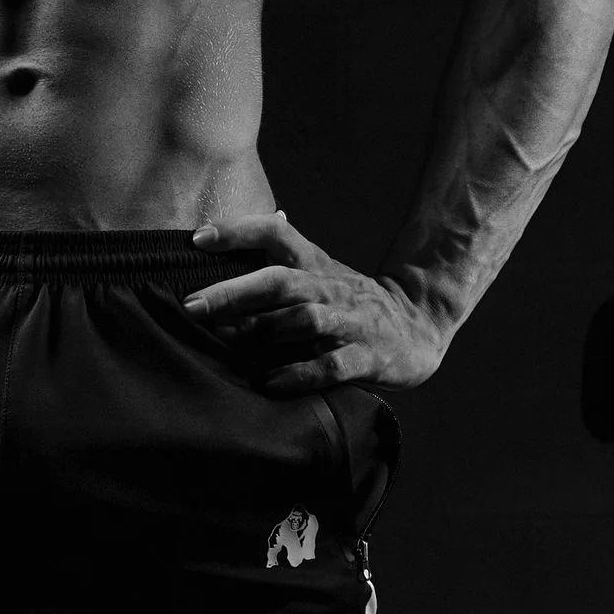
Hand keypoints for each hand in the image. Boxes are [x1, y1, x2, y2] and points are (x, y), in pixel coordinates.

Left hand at [182, 213, 448, 392]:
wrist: (421, 324)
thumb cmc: (351, 303)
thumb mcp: (319, 273)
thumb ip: (275, 260)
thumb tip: (215, 239)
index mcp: (316, 265)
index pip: (276, 235)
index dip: (238, 231)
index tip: (198, 238)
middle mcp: (330, 289)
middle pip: (281, 281)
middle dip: (234, 293)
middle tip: (192, 305)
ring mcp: (350, 323)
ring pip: (304, 320)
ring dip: (262, 330)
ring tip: (223, 342)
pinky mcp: (368, 357)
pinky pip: (331, 366)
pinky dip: (298, 374)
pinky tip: (268, 383)